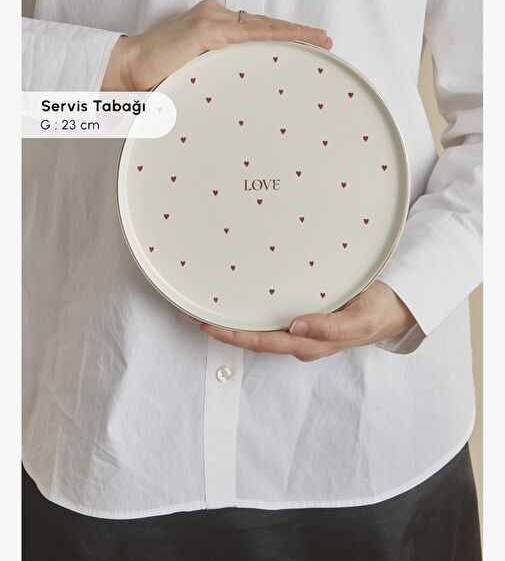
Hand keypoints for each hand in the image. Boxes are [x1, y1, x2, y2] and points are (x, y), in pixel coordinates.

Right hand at [102, 0, 331, 90]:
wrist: (128, 71)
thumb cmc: (159, 77)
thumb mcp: (197, 75)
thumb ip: (220, 75)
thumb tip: (241, 96)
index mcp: (212, 26)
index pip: (255, 30)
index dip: (282, 36)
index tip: (307, 44)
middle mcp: (214, 16)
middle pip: (264, 24)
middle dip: (296, 33)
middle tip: (325, 40)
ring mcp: (210, 20)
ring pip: (262, 25)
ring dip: (293, 33)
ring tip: (320, 40)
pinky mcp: (206, 29)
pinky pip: (248, 34)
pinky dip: (274, 37)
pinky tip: (295, 41)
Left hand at [199, 281, 416, 360]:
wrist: (395, 309)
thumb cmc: (377, 312)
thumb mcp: (359, 320)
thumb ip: (330, 328)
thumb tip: (295, 328)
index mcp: (311, 343)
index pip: (264, 342)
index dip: (234, 336)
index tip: (207, 325)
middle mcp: (302, 340)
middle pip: (255, 340)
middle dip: (225, 330)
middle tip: (194, 314)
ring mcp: (303, 331)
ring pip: (262, 331)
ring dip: (236, 323)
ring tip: (210, 308)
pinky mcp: (306, 320)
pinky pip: (273, 321)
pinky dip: (253, 314)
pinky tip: (242, 302)